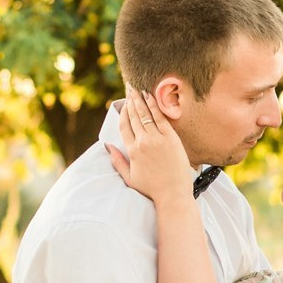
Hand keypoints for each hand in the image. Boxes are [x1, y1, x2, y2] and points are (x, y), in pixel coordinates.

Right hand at [103, 89, 196, 203]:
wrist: (173, 194)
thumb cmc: (152, 188)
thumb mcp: (129, 178)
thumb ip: (118, 161)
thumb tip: (109, 146)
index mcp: (132, 151)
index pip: (124, 126)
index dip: (123, 113)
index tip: (123, 104)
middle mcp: (143, 142)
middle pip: (134, 116)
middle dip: (130, 101)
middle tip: (129, 88)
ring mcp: (158, 139)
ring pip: (146, 114)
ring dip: (140, 100)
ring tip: (137, 89)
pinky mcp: (171, 138)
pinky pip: (160, 117)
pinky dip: (154, 105)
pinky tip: (150, 96)